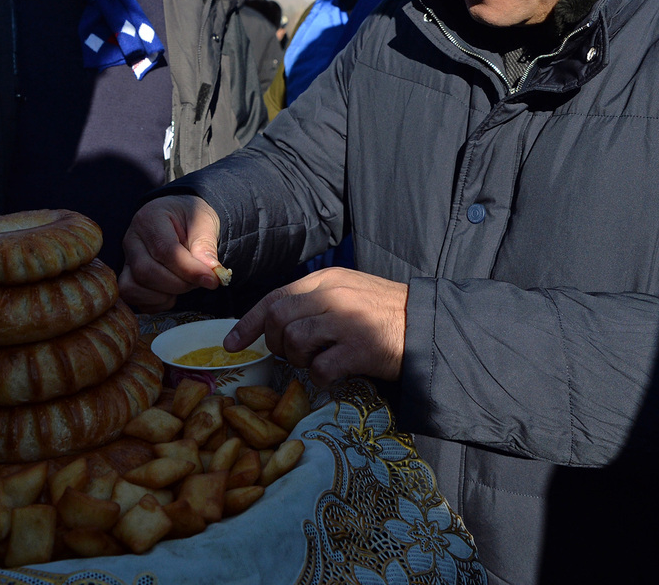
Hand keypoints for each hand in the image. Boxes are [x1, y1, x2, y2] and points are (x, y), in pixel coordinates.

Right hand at [118, 196, 224, 311]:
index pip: (164, 250)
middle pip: (146, 272)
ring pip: (134, 288)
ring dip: (165, 294)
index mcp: (150, 218)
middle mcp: (132, 239)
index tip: (211, 279)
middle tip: (200, 280)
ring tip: (185, 283)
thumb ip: (206, 245)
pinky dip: (156, 302)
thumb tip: (212, 271)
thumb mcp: (204, 222)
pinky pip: (134, 298)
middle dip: (178, 284)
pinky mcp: (127, 277)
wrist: (182, 220)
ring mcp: (126, 260)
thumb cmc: (191, 218)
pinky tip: (172, 292)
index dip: (188, 269)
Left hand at [225, 268, 406, 385]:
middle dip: (275, 344)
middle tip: (291, 355)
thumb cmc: (384, 311)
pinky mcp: (360, 349)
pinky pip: (321, 368)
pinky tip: (333, 375)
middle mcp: (333, 296)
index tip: (231, 344)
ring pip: (295, 342)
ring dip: (299, 360)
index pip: (274, 298)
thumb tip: (275, 323)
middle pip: (278, 320)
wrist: (427, 324)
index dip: (247, 323)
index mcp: (326, 280)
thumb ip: (314, 301)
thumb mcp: (347, 292)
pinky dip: (320, 378)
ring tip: (316, 362)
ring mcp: (347, 322)